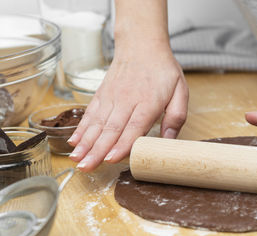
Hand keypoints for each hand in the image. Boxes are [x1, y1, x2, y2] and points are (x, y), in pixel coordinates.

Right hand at [68, 45, 188, 171]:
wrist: (142, 45)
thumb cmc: (163, 70)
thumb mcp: (180, 91)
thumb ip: (176, 116)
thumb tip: (169, 140)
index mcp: (148, 102)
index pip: (133, 127)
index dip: (121, 144)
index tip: (110, 159)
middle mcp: (126, 101)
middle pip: (110, 129)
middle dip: (97, 150)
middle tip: (86, 168)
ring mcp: (111, 97)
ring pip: (97, 123)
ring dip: (85, 142)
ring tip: (76, 159)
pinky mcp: (102, 95)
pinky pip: (90, 113)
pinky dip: (81, 128)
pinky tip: (74, 142)